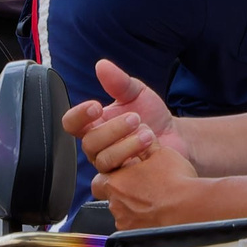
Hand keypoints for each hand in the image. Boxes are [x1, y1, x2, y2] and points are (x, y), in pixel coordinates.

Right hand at [62, 59, 191, 172]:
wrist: (175, 137)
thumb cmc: (150, 114)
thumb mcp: (136, 93)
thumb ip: (119, 82)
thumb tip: (101, 65)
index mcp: (95, 124)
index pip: (71, 123)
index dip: (78, 115)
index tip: (96, 105)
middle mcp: (98, 146)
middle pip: (89, 143)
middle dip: (112, 130)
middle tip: (136, 118)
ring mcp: (111, 165)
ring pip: (104, 161)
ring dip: (126, 146)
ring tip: (147, 134)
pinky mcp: (126, 181)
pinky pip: (120, 179)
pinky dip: (136, 162)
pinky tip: (151, 152)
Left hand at [93, 129, 203, 227]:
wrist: (190, 208)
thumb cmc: (176, 181)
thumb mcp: (160, 153)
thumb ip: (144, 144)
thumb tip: (141, 134)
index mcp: (115, 181)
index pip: (102, 176)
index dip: (114, 173)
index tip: (126, 172)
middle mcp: (115, 203)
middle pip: (108, 196)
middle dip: (119, 190)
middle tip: (136, 187)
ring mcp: (124, 221)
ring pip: (121, 212)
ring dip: (131, 206)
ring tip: (152, 200)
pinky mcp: (135, 235)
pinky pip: (132, 226)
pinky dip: (141, 220)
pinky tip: (156, 213)